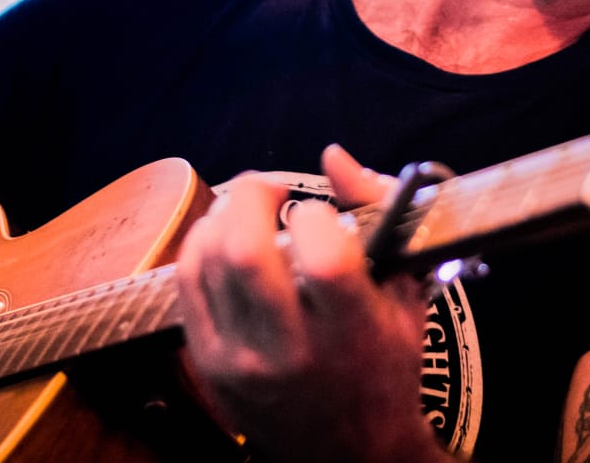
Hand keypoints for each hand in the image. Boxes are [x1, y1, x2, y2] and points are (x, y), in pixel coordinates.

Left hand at [174, 145, 450, 462]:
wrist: (351, 453)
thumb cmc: (386, 364)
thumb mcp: (404, 293)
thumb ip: (379, 216)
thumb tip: (335, 157)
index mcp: (350, 334)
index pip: (323, 257)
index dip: (318, 216)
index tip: (323, 215)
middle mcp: (290, 350)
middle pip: (245, 251)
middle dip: (253, 195)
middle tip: (270, 187)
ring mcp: (240, 360)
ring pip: (206, 261)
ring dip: (223, 216)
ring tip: (247, 209)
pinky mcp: (208, 365)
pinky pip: (185, 285)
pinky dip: (199, 245)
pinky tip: (222, 236)